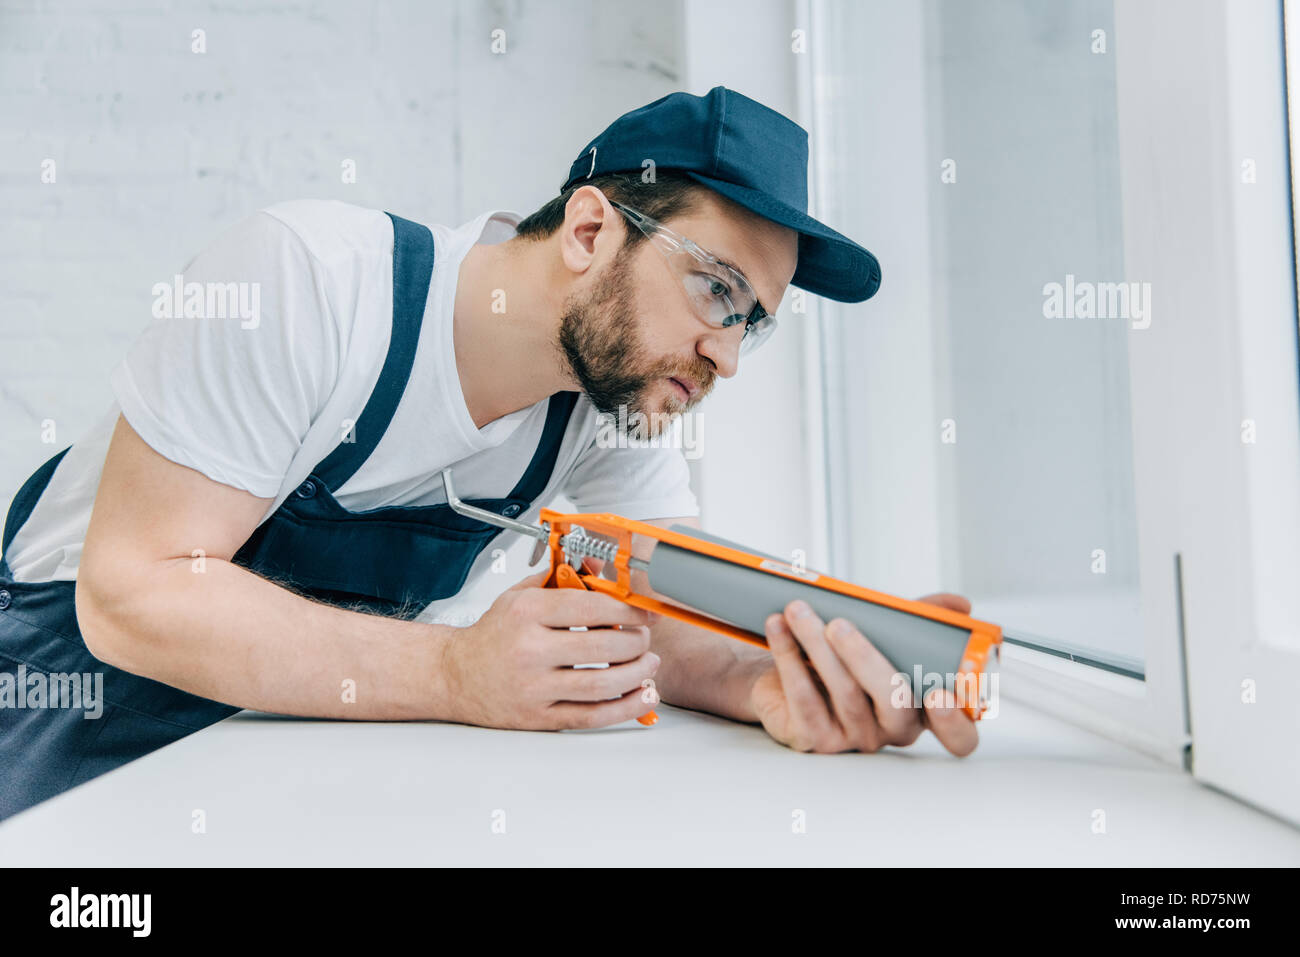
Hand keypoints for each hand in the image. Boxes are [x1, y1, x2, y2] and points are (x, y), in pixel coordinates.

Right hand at [438, 563, 659, 729]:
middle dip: (637, 642)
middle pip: (602, 648)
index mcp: (527, 614)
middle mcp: (530, 650)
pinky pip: (590, 716)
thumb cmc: (490, 636)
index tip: (644, 612)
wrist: (454, 676)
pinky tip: (642, 697)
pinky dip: (624, 708)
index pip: (590, 608)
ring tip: (648, 664)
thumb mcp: (518, 596)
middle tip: (645, 638)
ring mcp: (534, 687)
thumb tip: (598, 568)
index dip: (628, 611)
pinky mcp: (538, 716)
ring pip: (601, 685)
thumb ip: (559, 581)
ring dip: (636, 674)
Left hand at [747, 593, 978, 756]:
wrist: (782, 673)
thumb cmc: (844, 656)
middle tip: (840, 624)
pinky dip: (788, 656)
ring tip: (799, 611)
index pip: (957, 737)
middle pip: (894, 705)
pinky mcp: (812, 738)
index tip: (940, 692)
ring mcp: (852, 738)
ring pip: (844, 694)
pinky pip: (803, 698)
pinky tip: (778, 628)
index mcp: (921, 709)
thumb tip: (959, 605)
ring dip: (817, 645)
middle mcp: (891, 730)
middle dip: (866, 659)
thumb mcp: (886, 635)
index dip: (954, 722)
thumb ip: (924, 621)